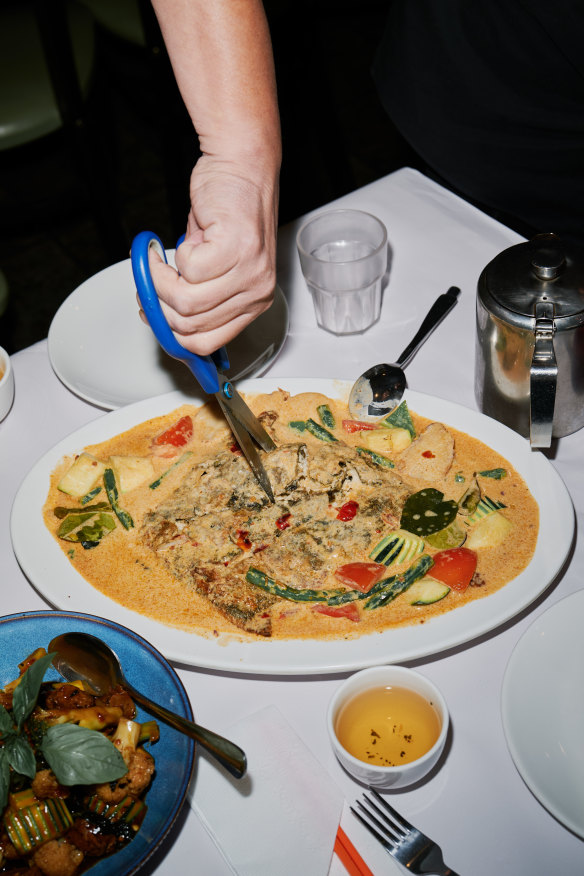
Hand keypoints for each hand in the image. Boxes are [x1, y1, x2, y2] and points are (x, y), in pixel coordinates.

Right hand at [143, 153, 278, 356]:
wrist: (241, 165)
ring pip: (186, 302)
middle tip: (150, 282)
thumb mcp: (217, 265)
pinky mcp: (236, 248)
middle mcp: (256, 292)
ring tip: (161, 260)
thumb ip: (198, 295)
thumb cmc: (227, 209)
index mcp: (254, 302)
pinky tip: (186, 239)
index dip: (173, 334)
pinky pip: (189, 269)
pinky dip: (176, 254)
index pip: (209, 343)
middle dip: (159, 306)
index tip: (155, 316)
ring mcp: (249, 272)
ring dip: (161, 280)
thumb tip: (162, 318)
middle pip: (191, 327)